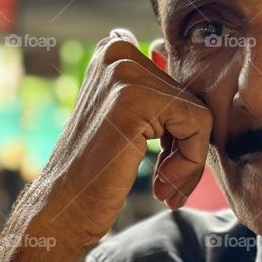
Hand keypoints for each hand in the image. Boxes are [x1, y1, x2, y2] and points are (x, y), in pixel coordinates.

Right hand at [12, 27, 211, 256]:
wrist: (62, 210)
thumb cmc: (96, 175)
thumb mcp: (127, 122)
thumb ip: (157, 97)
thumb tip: (191, 76)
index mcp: (115, 51)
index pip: (182, 86)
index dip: (180, 135)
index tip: (165, 168)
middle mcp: (117, 52)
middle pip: (192, 100)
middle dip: (187, 151)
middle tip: (165, 185)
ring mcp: (123, 72)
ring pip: (199, 114)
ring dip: (190, 163)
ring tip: (164, 189)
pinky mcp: (134, 99)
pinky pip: (197, 125)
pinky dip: (190, 164)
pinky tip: (161, 187)